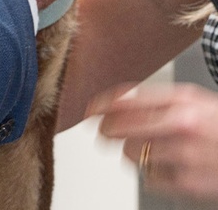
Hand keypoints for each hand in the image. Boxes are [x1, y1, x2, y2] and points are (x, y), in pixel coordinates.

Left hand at [88, 82, 217, 202]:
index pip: (126, 100)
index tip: (90, 109)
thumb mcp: (192, 99)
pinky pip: (151, 178)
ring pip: (133, 154)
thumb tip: (117, 101)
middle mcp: (182, 127)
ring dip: (129, 150)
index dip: (102, 105)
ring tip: (139, 146)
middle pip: (122, 129)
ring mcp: (185, 157)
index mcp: (182, 101)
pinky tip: (163, 164)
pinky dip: (150, 171)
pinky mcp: (188, 184)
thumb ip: (156, 99)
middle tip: (103, 130)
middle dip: (107, 129)